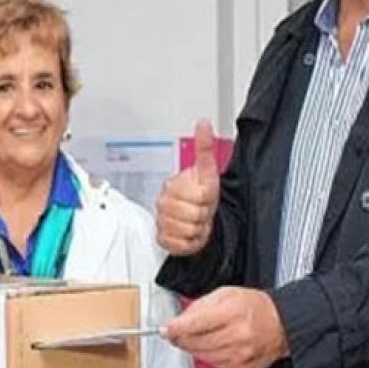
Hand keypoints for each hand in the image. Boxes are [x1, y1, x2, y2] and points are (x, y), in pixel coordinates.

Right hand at [156, 119, 220, 255]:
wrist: (197, 219)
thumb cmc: (202, 196)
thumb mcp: (207, 171)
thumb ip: (204, 148)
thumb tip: (203, 123)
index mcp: (172, 186)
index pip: (198, 197)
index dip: (207, 199)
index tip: (204, 196)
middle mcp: (162, 203)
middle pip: (193, 215)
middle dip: (203, 215)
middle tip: (200, 211)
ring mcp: (161, 221)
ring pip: (188, 230)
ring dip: (197, 229)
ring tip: (195, 222)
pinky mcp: (162, 238)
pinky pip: (180, 244)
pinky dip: (189, 243)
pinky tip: (188, 234)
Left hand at [163, 286, 287, 367]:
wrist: (281, 323)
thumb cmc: (253, 307)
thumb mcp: (225, 294)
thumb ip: (198, 306)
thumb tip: (178, 321)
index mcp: (233, 313)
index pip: (194, 324)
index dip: (174, 328)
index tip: (166, 329)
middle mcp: (238, 336)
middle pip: (195, 342)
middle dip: (181, 338)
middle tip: (176, 333)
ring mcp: (241, 354)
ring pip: (202, 356)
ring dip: (193, 348)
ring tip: (197, 337)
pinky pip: (214, 365)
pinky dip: (207, 357)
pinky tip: (213, 346)